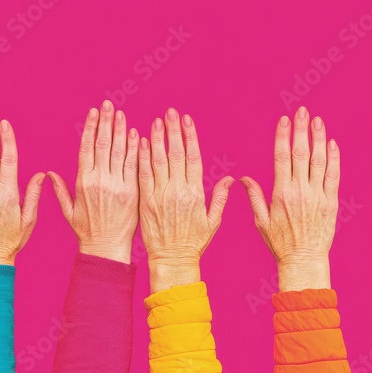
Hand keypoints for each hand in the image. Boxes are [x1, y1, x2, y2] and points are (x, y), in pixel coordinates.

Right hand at [48, 101, 138, 263]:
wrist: (106, 248)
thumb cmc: (87, 231)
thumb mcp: (69, 211)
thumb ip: (60, 190)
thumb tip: (49, 173)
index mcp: (83, 181)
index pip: (86, 148)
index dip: (91, 128)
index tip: (94, 112)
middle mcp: (98, 179)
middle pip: (102, 144)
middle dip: (106, 122)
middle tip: (109, 105)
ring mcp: (116, 185)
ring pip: (118, 151)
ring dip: (120, 130)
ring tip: (122, 114)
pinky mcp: (131, 191)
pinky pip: (133, 166)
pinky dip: (135, 149)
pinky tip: (137, 134)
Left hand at [138, 108, 234, 292]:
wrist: (172, 260)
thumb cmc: (193, 242)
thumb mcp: (212, 221)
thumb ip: (220, 198)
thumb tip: (230, 179)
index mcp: (195, 193)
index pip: (193, 157)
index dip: (190, 136)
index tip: (187, 120)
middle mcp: (178, 190)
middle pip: (176, 154)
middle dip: (173, 131)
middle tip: (169, 112)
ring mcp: (160, 195)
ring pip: (158, 161)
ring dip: (157, 139)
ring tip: (156, 121)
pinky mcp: (145, 202)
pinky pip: (143, 175)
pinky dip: (142, 158)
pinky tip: (141, 142)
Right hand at [241, 106, 339, 290]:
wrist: (303, 260)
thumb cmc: (279, 242)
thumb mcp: (260, 220)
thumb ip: (254, 196)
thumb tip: (243, 178)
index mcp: (281, 193)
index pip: (281, 157)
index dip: (282, 137)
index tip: (283, 120)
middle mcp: (300, 191)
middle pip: (300, 153)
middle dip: (301, 130)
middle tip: (302, 112)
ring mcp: (317, 195)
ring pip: (319, 161)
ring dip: (318, 139)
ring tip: (317, 121)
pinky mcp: (331, 202)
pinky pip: (333, 176)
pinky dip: (334, 159)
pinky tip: (331, 144)